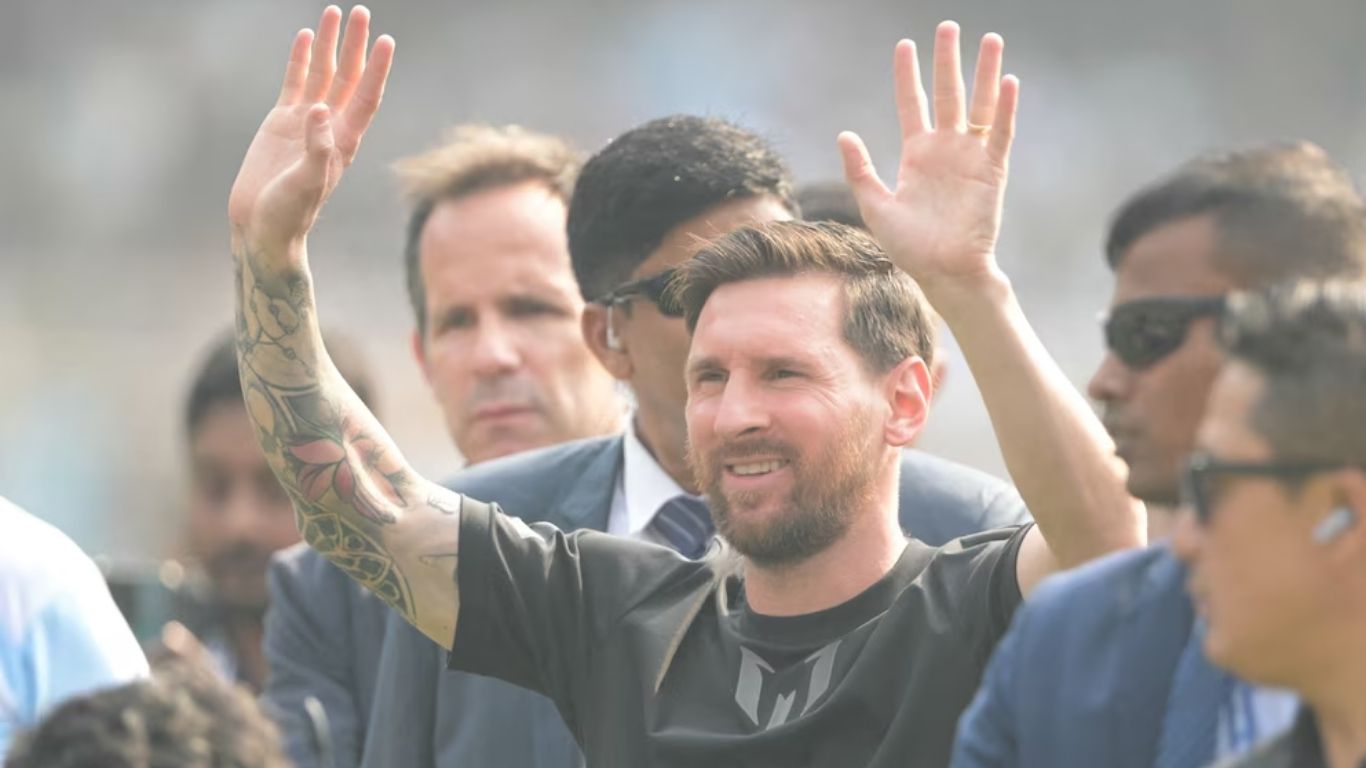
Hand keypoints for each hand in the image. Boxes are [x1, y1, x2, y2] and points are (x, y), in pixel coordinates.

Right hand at [228, 5, 393, 256]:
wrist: (262, 226)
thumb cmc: (289, 213)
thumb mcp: (306, 183)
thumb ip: (316, 149)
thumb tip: (319, 110)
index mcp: (344, 141)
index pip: (366, 97)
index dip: (376, 69)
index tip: (386, 40)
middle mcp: (330, 127)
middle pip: (348, 77)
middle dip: (355, 45)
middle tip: (361, 12)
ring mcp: (306, 122)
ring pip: (322, 74)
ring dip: (329, 45)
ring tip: (334, 13)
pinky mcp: (282, 122)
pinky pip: (295, 82)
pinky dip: (301, 60)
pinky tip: (306, 37)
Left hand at [838, 22, 1017, 295]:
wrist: (943, 272)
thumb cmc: (909, 247)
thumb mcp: (875, 206)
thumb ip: (860, 170)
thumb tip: (844, 133)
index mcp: (917, 155)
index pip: (911, 104)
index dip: (908, 75)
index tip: (905, 45)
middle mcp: (945, 149)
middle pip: (947, 94)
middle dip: (947, 61)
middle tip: (949, 26)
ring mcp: (971, 158)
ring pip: (979, 106)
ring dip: (983, 73)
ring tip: (990, 39)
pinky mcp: (992, 172)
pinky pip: (1000, 134)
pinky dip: (1005, 109)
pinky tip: (1007, 81)